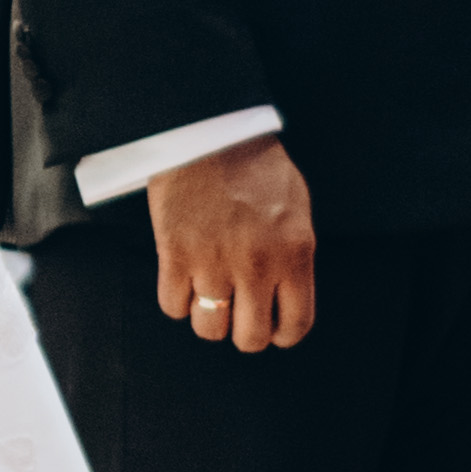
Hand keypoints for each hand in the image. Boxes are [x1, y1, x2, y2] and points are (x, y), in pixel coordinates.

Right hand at [150, 136, 313, 355]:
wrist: (210, 133)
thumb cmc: (256, 166)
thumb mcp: (296, 210)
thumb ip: (294, 256)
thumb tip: (286, 295)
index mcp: (294, 254)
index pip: (295, 325)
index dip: (282, 334)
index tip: (272, 326)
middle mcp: (257, 266)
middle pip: (250, 338)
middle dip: (244, 331)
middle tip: (238, 312)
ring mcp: (213, 263)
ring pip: (209, 329)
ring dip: (209, 317)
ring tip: (209, 294)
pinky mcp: (175, 255)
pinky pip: (174, 307)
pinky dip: (178, 300)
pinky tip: (184, 279)